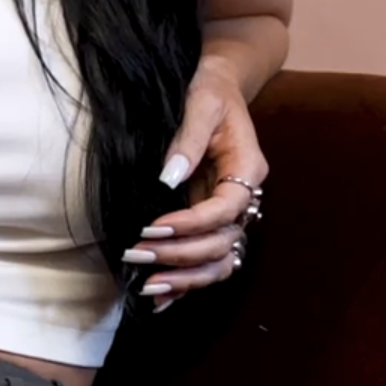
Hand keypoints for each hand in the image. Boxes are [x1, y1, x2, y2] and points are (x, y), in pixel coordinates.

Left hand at [121, 57, 267, 311]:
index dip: (193, 224)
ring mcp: (230, 213)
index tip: (153, 228)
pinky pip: (208, 260)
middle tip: (137, 254)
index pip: (227, 209)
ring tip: (149, 288)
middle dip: (181, 254)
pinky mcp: (212, 221)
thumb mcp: (199, 103)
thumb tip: (168, 178)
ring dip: (187, 278)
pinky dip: (187, 282)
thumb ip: (187, 139)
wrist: (214, 85)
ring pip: (221, 261)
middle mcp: (245, 197)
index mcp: (248, 169)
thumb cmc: (207, 88)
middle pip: (224, 242)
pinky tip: (160, 299)